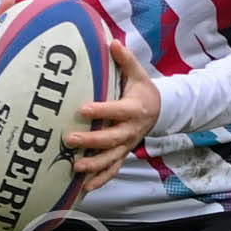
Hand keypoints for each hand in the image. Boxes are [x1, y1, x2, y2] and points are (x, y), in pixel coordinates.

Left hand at [66, 41, 162, 192]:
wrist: (160, 111)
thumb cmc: (142, 90)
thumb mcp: (138, 74)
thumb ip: (125, 60)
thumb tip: (112, 41)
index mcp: (135, 109)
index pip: (117, 110)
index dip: (101, 110)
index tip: (82, 109)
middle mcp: (131, 130)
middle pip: (112, 138)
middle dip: (92, 141)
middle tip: (70, 139)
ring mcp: (127, 145)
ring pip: (112, 158)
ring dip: (94, 165)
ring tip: (76, 168)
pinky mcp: (123, 154)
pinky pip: (113, 170)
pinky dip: (100, 180)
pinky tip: (84, 188)